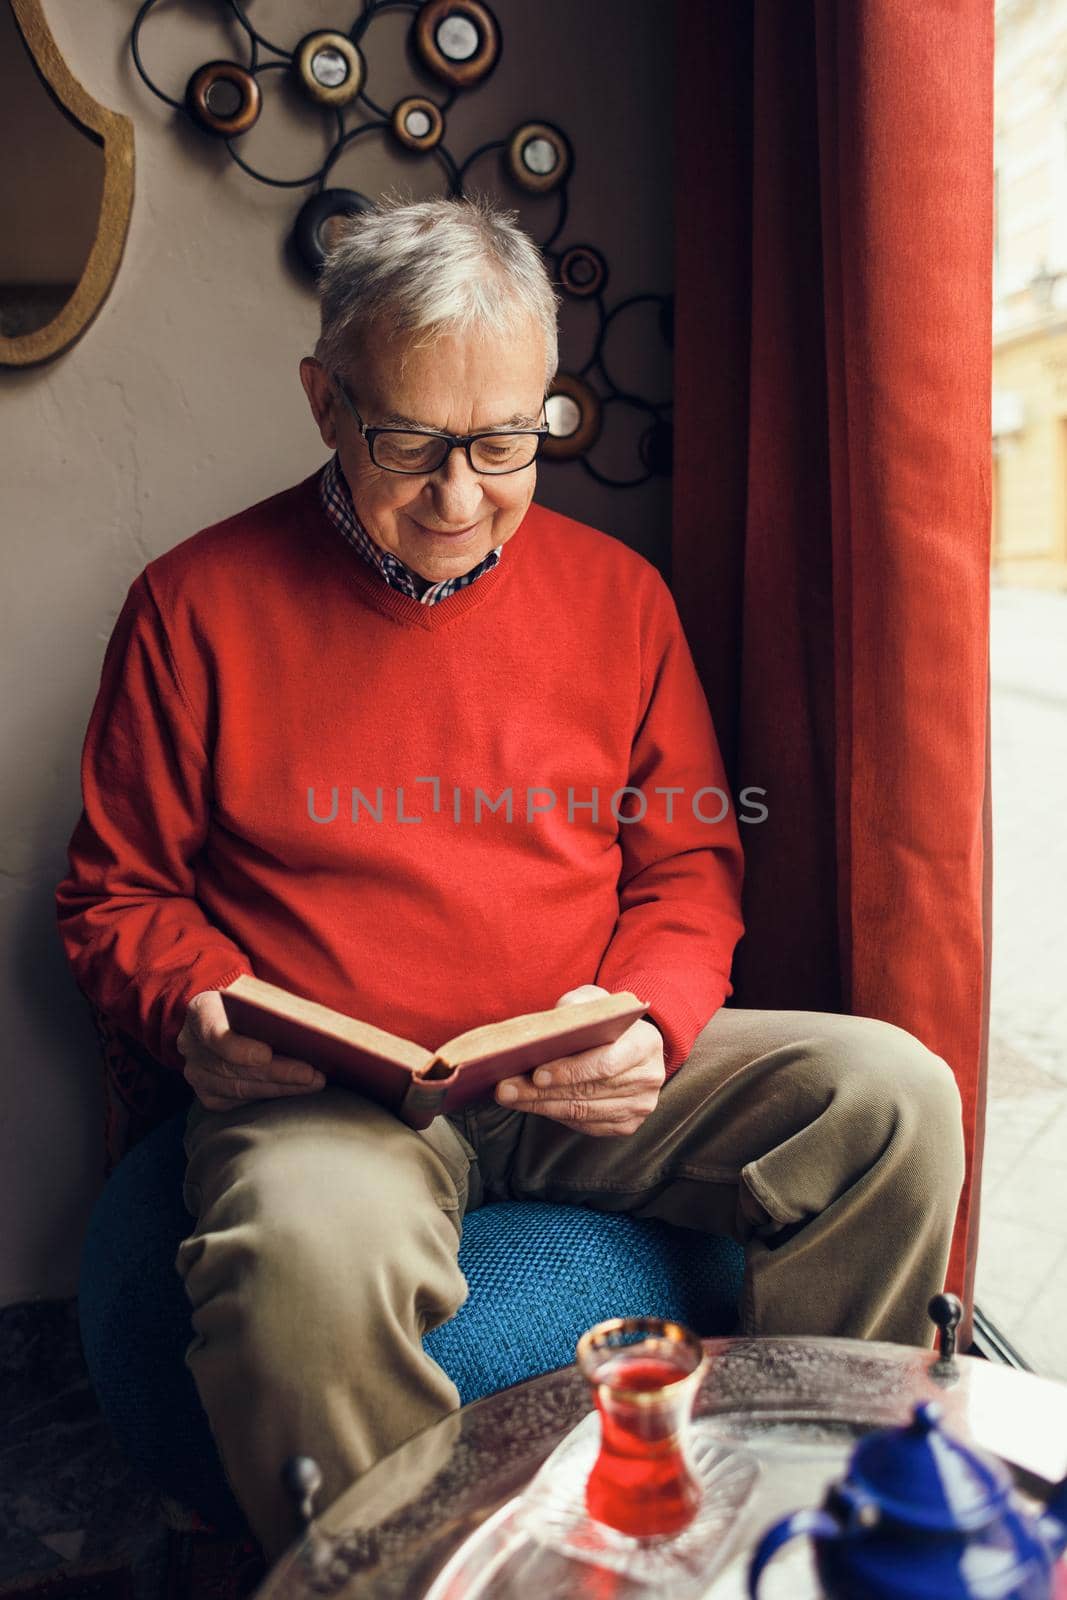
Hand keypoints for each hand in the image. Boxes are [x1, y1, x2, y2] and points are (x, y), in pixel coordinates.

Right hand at [177, 988, 325, 1110]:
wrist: (230, 1017)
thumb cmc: (250, 1003)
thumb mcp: (257, 995)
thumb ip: (272, 1007)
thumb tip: (311, 1025)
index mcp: (201, 1010)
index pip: (214, 1032)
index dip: (239, 1048)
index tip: (266, 1054)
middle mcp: (191, 1044)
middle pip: (233, 1066)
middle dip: (276, 1072)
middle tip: (309, 1074)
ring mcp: (196, 1072)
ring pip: (239, 1087)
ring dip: (279, 1087)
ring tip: (311, 1083)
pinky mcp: (207, 1094)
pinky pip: (239, 1101)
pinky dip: (269, 1096)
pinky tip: (293, 1091)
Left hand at [494, 984, 664, 1136]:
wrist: (630, 1044)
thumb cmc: (607, 1021)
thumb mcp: (595, 1001)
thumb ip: (579, 1006)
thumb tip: (556, 1020)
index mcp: (646, 1044)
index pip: (605, 1064)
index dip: (570, 1071)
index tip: (536, 1074)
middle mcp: (649, 1078)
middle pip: (589, 1091)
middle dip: (543, 1092)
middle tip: (506, 1089)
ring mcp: (641, 1105)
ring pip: (583, 1112)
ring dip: (542, 1106)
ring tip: (511, 1097)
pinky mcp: (628, 1124)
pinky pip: (586, 1125)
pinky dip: (556, 1115)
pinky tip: (533, 1105)